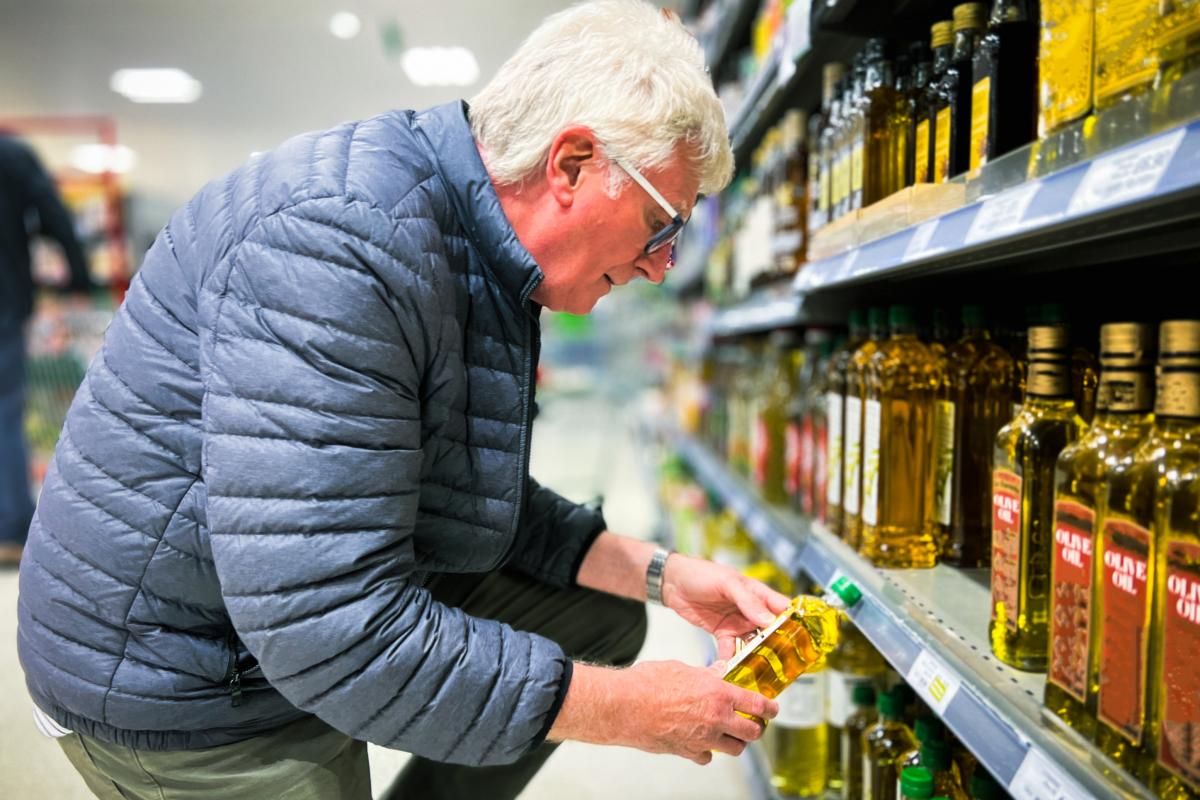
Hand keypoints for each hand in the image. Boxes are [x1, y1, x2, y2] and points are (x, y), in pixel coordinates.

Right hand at [549, 661, 778, 764]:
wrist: (624, 706)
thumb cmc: (648, 684)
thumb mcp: (682, 669)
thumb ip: (706, 675)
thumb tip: (718, 673)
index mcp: (718, 693)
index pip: (757, 704)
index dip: (771, 708)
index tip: (773, 709)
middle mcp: (716, 718)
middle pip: (752, 732)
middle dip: (756, 728)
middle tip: (753, 723)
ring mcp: (703, 739)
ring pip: (734, 748)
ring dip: (735, 741)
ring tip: (729, 733)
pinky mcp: (688, 752)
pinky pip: (707, 757)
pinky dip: (707, 751)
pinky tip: (701, 741)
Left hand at [661, 554, 791, 660]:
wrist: (672, 581)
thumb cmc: (700, 573)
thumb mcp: (727, 583)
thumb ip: (748, 601)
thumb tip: (768, 620)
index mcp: (757, 593)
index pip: (782, 608)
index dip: (795, 623)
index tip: (804, 641)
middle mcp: (751, 610)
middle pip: (771, 631)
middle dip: (778, 647)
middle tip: (785, 665)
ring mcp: (737, 623)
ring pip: (753, 644)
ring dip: (756, 657)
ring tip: (761, 673)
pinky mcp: (722, 633)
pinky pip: (731, 650)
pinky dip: (732, 661)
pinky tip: (733, 671)